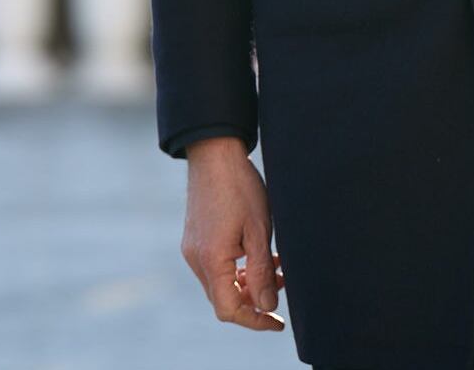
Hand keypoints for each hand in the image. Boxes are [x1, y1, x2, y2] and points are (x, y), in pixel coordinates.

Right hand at [181, 137, 282, 331]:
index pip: (228, 310)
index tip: (277, 321)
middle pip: (223, 300)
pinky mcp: (195, 239)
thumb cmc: (240, 189)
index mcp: (211, 260)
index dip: (255, 321)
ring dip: (247, 284)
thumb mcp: (259, 232)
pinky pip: (215, 267)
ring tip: (276, 267)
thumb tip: (267, 307)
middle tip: (281, 286)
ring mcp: (192, 249)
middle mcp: (195, 259)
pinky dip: (236, 270)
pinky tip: (257, 255)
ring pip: (220, 283)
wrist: (214, 153)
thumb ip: (262, 273)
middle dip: (254, 301)